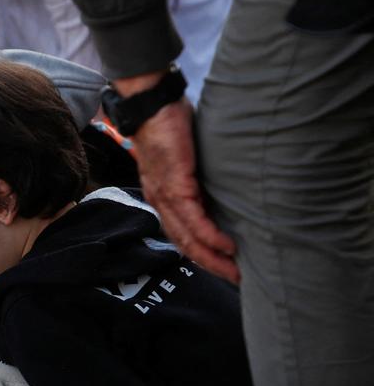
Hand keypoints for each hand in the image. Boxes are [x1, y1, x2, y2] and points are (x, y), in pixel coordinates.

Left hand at [126, 97, 239, 282]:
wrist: (152, 105)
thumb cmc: (170, 125)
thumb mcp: (185, 157)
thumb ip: (196, 175)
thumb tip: (218, 184)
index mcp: (162, 197)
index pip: (179, 234)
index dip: (199, 254)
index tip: (221, 267)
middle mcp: (160, 201)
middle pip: (184, 243)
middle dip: (209, 264)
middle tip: (234, 279)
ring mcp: (166, 195)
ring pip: (188, 236)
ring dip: (212, 256)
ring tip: (234, 270)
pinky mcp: (175, 184)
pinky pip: (193, 218)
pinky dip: (210, 235)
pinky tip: (226, 245)